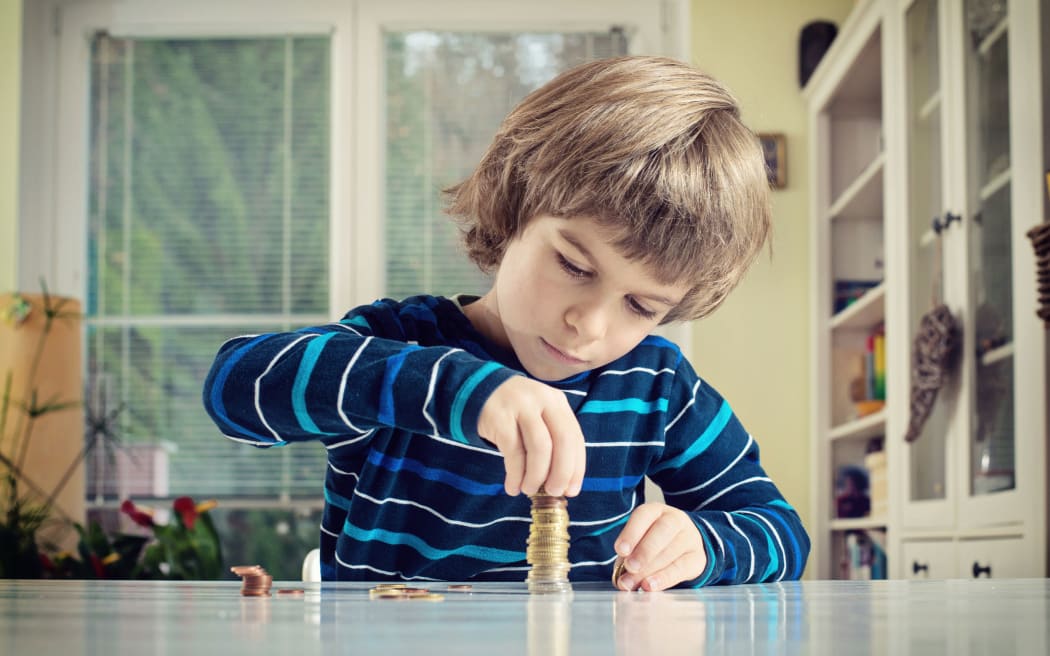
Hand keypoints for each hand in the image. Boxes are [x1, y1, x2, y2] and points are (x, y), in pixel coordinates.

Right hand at [476, 376, 585, 496]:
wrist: (479, 392)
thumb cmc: (515, 413)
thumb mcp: (539, 417)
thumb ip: (553, 441)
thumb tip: (564, 483)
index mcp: (557, 402)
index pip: (575, 437)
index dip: (577, 468)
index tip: (572, 491)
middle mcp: (542, 400)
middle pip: (562, 441)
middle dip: (561, 473)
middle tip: (553, 492)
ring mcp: (521, 407)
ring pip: (539, 448)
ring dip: (537, 476)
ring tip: (529, 490)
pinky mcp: (500, 418)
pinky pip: (513, 452)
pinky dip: (515, 475)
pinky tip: (512, 486)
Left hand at [613, 503, 706, 590]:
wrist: (686, 546)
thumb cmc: (654, 543)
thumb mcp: (639, 542)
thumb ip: (628, 557)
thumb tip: (622, 578)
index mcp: (655, 511)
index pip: (644, 515)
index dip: (631, 533)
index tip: (620, 550)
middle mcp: (675, 519)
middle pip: (662, 531)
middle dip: (644, 551)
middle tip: (630, 567)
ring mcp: (689, 537)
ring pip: (671, 551)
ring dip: (650, 570)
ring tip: (635, 583)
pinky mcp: (698, 557)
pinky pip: (682, 568)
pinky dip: (664, 578)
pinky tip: (651, 586)